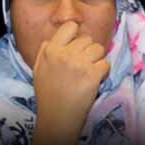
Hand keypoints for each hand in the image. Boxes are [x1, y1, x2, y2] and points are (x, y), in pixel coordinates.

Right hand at [29, 22, 109, 144]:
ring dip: (97, 59)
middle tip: (82, 66)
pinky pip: (106, 63)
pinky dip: (103, 71)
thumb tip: (50, 39)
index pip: (70, 26)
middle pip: (87, 39)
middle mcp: (65, 54)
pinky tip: (95, 80)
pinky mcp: (93, 74)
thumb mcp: (38, 69)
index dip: (76, 35)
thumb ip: (44, 51)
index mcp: (51, 51)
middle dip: (87, 51)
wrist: (57, 117)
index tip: (76, 47)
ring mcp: (80, 63)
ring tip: (89, 72)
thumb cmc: (48, 95)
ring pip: (99, 49)